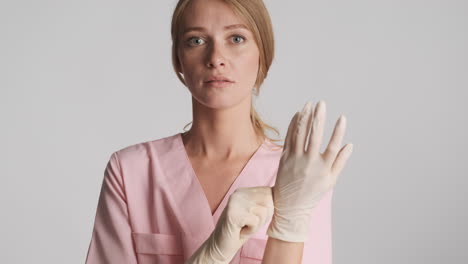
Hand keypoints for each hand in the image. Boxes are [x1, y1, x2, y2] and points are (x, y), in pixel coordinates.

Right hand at [185, 186, 273, 263]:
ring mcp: (235, 202)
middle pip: (269, 200)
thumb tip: (287, 198)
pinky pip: (255, 221)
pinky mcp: (233, 213)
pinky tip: (240, 231)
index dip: (270, 208)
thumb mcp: (255, 214)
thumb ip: (265, 203)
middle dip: (265, 216)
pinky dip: (251, 230)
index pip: (269, 191)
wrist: (220, 245)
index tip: (257, 218)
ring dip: (257, 225)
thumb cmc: (240, 231)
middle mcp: (238, 193)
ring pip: (263, 212)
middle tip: (250, 223)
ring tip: (244, 227)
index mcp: (244, 191)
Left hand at [267, 100, 352, 241]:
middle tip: (321, 103)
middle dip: (318, 118)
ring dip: (304, 117)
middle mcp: (308, 162)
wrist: (290, 206)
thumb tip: (350, 145)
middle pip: (314, 136)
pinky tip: (298, 114)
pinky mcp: (284, 158)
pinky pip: (289, 138)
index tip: (342, 117)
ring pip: (299, 134)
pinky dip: (293, 125)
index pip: (332, 146)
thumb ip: (340, 162)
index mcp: (323, 169)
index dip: (338, 131)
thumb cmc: (312, 194)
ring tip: (309, 104)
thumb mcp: (330, 181)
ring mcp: (295, 159)